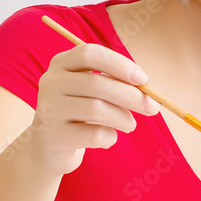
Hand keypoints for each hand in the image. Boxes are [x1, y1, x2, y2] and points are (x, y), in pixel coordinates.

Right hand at [28, 44, 158, 176]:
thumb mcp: (93, 90)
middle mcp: (50, 82)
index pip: (89, 53)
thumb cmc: (80, 111)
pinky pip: (93, 134)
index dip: (119, 64)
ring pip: (96, 109)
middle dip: (131, 96)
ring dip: (123, 118)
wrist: (49, 146)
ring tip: (130, 124)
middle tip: (152, 107)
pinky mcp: (53, 136)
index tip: (143, 79)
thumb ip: (116, 83)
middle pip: (96, 83)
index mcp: (61, 63)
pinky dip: (110, 137)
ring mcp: (48, 109)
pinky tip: (108, 138)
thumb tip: (149, 91)